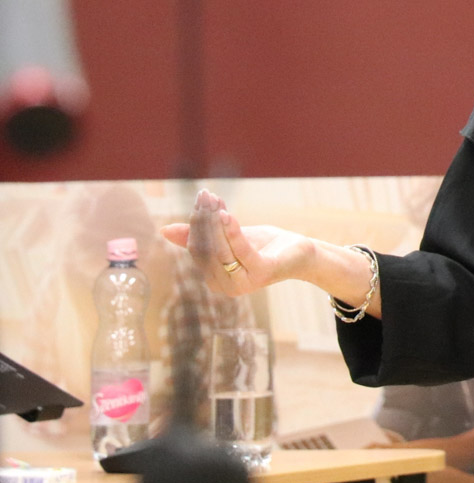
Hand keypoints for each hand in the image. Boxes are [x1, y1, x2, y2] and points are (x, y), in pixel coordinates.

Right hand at [160, 189, 314, 297]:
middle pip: (206, 249)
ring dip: (216, 222)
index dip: (194, 224)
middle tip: (205, 196)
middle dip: (204, 220)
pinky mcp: (261, 273)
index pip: (196, 249)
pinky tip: (227, 214)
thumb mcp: (228, 238)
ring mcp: (242, 282)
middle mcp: (224, 286)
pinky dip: (232, 231)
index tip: (199, 199)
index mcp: (213, 278)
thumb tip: (163, 230)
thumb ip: (201, 235)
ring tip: (215, 201)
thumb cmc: (263, 246)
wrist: (300, 254)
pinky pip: (241, 250)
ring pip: (221, 249)